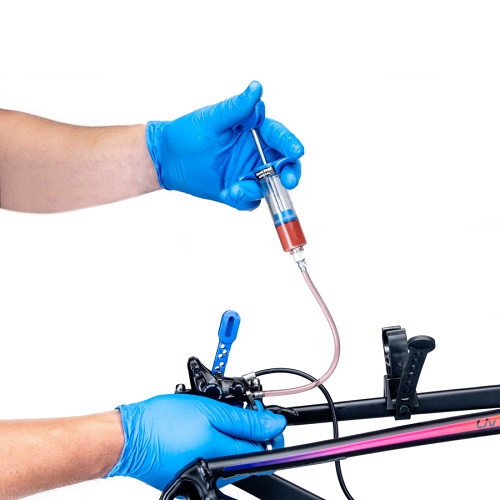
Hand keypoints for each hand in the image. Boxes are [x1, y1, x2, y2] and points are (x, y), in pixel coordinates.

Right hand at [105, 394, 285, 490]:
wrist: (128, 438)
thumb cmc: (162, 424)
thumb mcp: (211, 411)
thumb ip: (245, 420)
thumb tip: (273, 425)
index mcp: (225, 461)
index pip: (264, 452)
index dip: (268, 431)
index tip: (262, 415)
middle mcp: (216, 477)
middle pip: (246, 454)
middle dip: (247, 430)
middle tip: (233, 409)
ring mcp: (202, 478)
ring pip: (228, 455)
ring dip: (227, 434)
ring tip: (211, 416)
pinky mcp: (189, 476)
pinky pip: (210, 459)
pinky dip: (210, 442)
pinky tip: (198, 427)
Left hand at [146, 81, 303, 210]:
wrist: (167, 159)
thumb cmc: (189, 132)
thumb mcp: (213, 119)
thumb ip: (237, 108)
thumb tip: (256, 87)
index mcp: (254, 131)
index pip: (278, 136)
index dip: (289, 143)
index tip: (296, 151)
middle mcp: (256, 152)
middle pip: (283, 163)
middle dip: (290, 172)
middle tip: (289, 180)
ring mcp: (248, 174)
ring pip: (268, 185)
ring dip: (259, 189)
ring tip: (235, 189)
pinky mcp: (239, 191)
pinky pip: (251, 200)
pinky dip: (244, 199)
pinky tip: (228, 193)